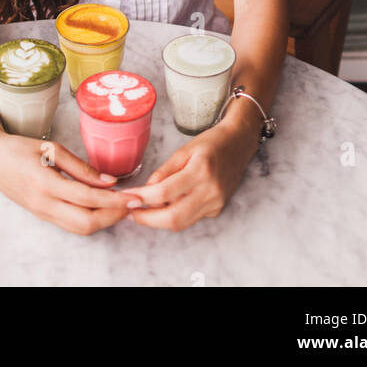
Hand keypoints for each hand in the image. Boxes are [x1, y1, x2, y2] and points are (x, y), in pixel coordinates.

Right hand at [0, 129, 131, 235]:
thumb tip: (109, 182)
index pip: (87, 198)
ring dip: (104, 219)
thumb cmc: (20, 148)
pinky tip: (101, 207)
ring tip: (121, 205)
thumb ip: (80, 167)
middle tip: (133, 203)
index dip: (114, 200)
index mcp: (46, 183)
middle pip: (86, 222)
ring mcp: (43, 213)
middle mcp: (44, 204)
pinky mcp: (43, 216)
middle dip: (113, 216)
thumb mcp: (50, 150)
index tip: (134, 196)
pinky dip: (91, 218)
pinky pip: (71, 225)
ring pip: (80, 228)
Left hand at [118, 116, 259, 231]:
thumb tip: (146, 190)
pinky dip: (174, 215)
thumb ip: (165, 171)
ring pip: (182, 223)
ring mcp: (215, 203)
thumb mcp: (184, 150)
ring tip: (142, 212)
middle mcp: (210, 191)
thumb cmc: (210, 143)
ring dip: (159, 221)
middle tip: (130, 213)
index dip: (144, 199)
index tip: (128, 198)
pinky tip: (164, 207)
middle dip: (148, 219)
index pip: (165, 193)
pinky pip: (191, 218)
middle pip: (174, 217)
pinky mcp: (217, 210)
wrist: (238, 145)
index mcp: (200, 171)